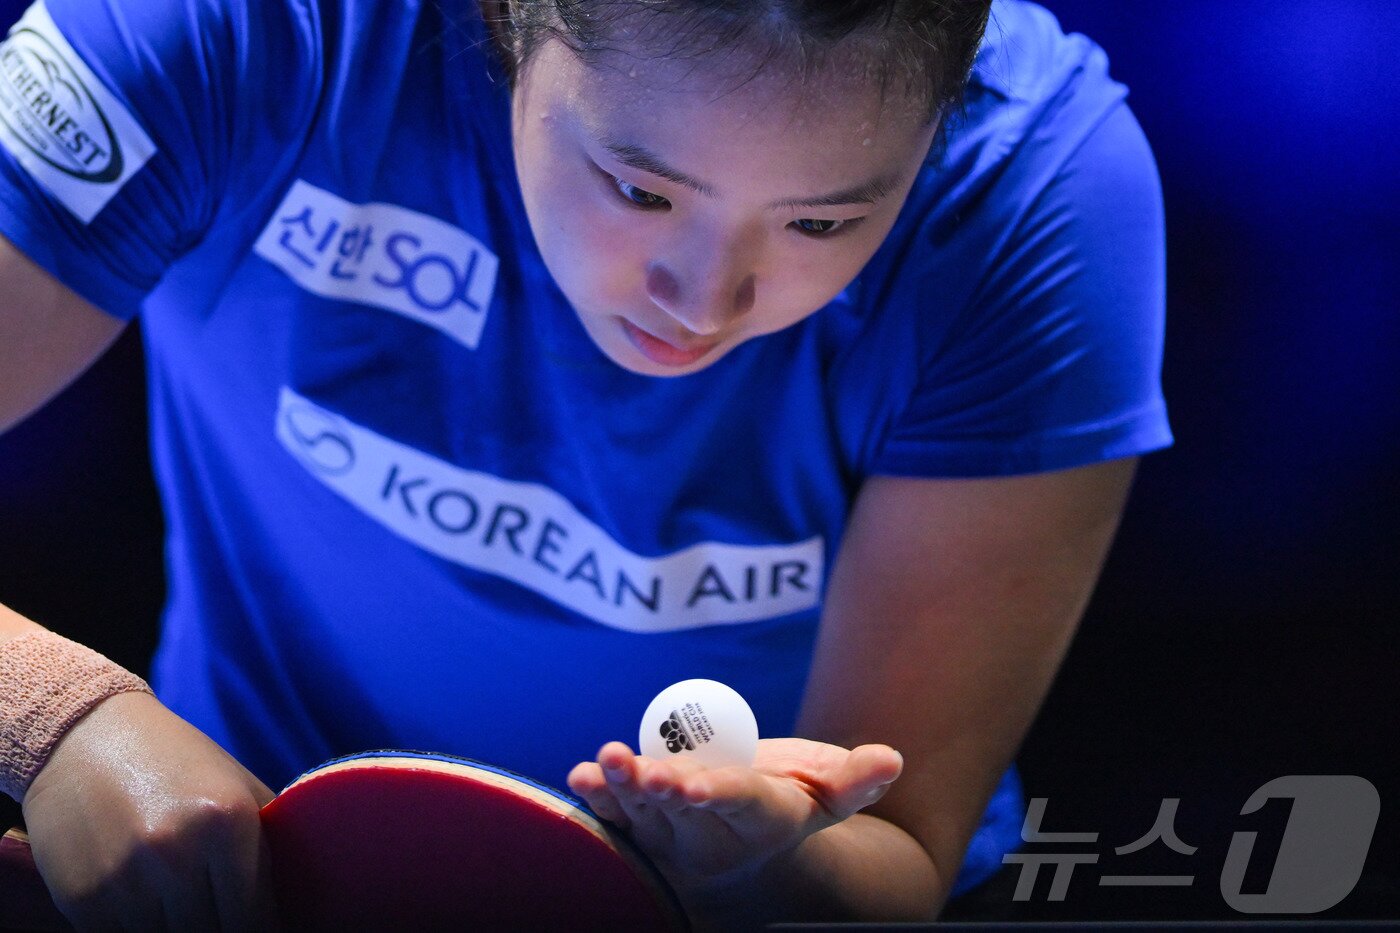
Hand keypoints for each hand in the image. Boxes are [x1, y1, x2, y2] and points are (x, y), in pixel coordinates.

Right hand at [20, 691, 279, 930]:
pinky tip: (145, 905)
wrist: (84, 739)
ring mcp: (125, 882)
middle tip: (224, 914)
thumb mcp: (236, 787)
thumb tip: (302, 898)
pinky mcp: (82, 901)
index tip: (258, 922)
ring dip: (179, 930)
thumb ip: (270, 840)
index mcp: (226, 823)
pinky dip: (140, 929)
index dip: (261, 928)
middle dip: (222, 930)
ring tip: (185, 903)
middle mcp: (176, 854)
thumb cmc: (175, 762)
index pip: (255, 918)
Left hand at [567, 738, 901, 889]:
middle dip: (658, 792)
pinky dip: (595, 795)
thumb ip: (855, 779)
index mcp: (760, 819)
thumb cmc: (790, 801)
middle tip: (645, 774)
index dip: (715, 792)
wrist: (744, 839)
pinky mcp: (638, 821)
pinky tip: (579, 777)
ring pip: (640, 809)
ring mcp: (668, 829)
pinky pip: (613, 812)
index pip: (737, 801)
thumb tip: (890, 759)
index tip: (693, 784)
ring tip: (604, 761)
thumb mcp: (829, 791)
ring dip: (619, 786)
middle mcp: (709, 832)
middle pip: (681, 810)